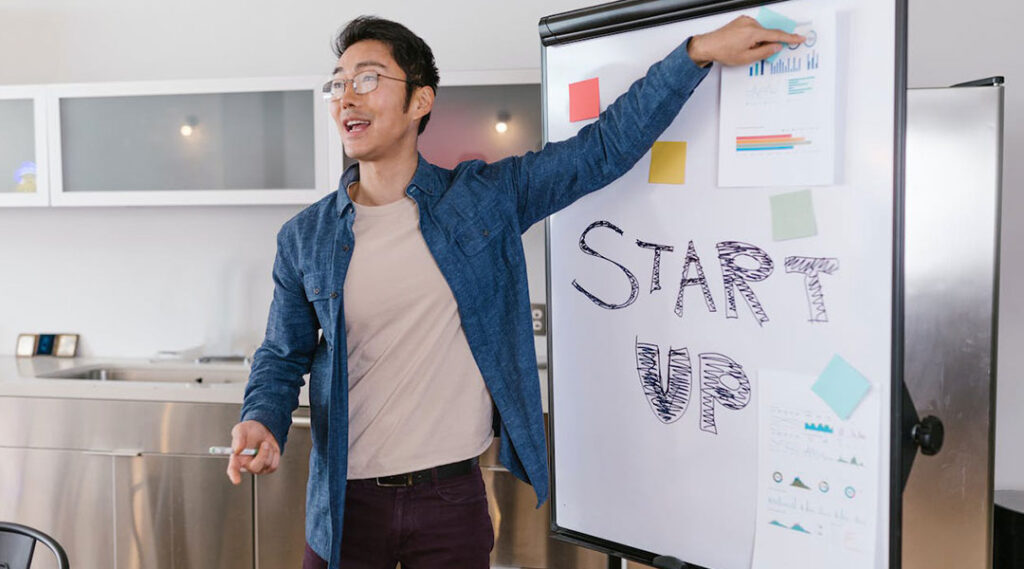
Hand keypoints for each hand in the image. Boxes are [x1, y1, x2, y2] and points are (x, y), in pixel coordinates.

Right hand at [226, 420, 280, 484]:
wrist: (263, 429)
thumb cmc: (250, 431)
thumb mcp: (241, 429)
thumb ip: (238, 438)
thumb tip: (238, 449)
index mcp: (236, 458)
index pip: (233, 469)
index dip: (234, 475)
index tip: (236, 480)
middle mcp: (247, 465)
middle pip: (255, 467)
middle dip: (262, 455)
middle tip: (264, 443)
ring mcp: (258, 468)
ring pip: (266, 464)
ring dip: (269, 451)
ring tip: (265, 443)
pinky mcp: (268, 467)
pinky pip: (274, 465)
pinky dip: (274, 454)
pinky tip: (269, 449)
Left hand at [688, 16, 804, 66]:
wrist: (708, 46)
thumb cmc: (723, 52)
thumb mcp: (747, 58)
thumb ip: (764, 52)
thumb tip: (776, 47)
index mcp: (753, 32)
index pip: (777, 34)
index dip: (790, 37)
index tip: (800, 37)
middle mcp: (750, 23)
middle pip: (767, 33)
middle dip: (766, 44)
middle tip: (756, 52)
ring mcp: (745, 21)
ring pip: (760, 32)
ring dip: (758, 41)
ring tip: (745, 49)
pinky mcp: (741, 21)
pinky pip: (753, 28)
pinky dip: (753, 36)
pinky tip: (743, 44)